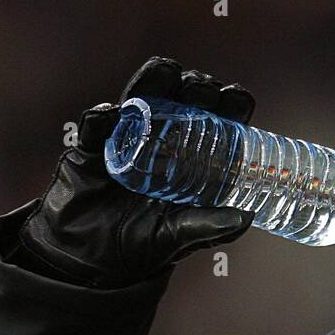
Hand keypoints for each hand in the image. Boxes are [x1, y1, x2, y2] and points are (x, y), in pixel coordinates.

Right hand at [17, 57, 256, 288]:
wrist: (89, 262)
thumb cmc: (140, 246)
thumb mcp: (178, 239)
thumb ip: (209, 228)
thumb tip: (246, 217)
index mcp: (190, 161)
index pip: (215, 125)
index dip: (227, 107)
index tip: (236, 97)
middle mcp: (161, 144)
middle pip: (181, 104)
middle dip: (194, 89)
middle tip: (202, 88)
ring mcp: (126, 142)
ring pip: (140, 103)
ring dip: (152, 84)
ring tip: (166, 71)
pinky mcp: (91, 150)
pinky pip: (95, 129)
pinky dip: (101, 119)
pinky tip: (110, 113)